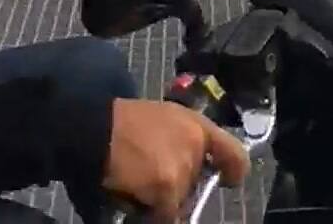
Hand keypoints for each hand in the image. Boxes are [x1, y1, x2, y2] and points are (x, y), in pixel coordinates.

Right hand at [104, 99, 248, 221]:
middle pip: (197, 182)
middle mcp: (196, 144)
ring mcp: (184, 167)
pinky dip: (153, 212)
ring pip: (181, 200)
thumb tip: (191, 168)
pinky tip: (135, 195)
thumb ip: (182, 139)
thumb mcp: (163, 119)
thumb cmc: (125, 121)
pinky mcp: (168, 188)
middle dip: (180, 185)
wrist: (98, 127)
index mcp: (196, 125)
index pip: (233, 153)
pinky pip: (166, 214)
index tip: (226, 180)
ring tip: (139, 180)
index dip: (233, 170)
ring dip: (164, 198)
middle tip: (153, 174)